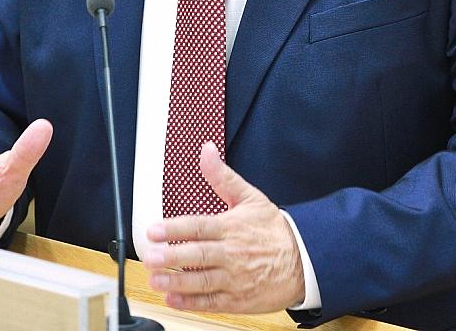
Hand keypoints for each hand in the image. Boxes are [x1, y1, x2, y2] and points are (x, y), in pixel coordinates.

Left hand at [143, 142, 304, 313]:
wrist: (304, 261)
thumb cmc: (274, 230)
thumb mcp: (251, 198)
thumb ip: (223, 177)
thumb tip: (207, 151)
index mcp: (232, 227)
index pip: (199, 226)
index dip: (175, 228)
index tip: (154, 229)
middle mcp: (232, 253)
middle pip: (198, 254)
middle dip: (172, 256)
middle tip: (151, 256)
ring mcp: (235, 279)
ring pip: (202, 281)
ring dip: (177, 282)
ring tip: (156, 279)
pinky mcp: (238, 300)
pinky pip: (211, 302)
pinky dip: (191, 303)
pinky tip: (173, 299)